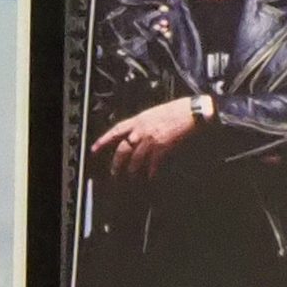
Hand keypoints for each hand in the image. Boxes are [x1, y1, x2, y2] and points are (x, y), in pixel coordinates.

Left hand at [89, 97, 203, 183]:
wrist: (192, 111)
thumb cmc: (176, 110)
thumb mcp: (153, 112)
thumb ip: (142, 123)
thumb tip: (134, 133)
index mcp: (138, 120)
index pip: (115, 131)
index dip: (103, 140)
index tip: (94, 149)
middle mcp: (141, 130)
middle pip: (123, 149)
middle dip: (116, 162)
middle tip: (113, 172)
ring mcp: (152, 139)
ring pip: (136, 158)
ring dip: (132, 169)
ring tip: (130, 175)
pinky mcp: (163, 147)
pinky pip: (153, 163)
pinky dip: (151, 171)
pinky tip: (150, 176)